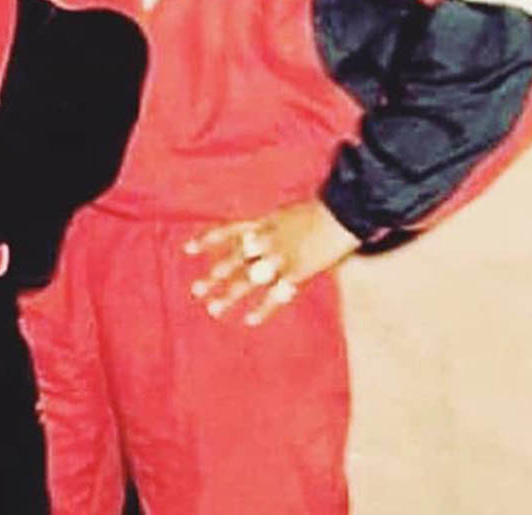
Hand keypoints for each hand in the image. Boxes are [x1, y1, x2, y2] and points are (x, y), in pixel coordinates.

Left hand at [183, 199, 359, 326]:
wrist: (343, 212)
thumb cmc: (319, 212)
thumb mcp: (287, 214)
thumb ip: (270, 227)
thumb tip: (254, 238)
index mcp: (264, 222)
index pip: (229, 230)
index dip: (208, 240)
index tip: (187, 249)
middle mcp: (267, 239)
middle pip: (235, 259)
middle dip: (215, 275)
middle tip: (196, 290)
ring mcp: (281, 256)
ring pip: (249, 278)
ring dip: (231, 294)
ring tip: (213, 308)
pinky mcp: (298, 271)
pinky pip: (276, 294)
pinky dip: (264, 308)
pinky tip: (249, 320)